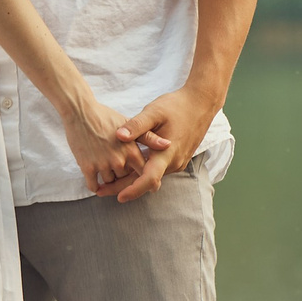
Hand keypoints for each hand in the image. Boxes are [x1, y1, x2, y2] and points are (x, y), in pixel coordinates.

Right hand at [62, 95, 145, 195]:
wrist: (80, 111)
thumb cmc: (106, 117)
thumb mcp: (131, 125)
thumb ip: (150, 138)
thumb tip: (168, 145)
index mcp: (131, 150)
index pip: (143, 173)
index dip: (143, 177)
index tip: (141, 179)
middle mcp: (119, 160)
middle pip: (125, 179)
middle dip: (123, 176)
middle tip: (119, 171)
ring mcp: (102, 164)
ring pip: (109, 182)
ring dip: (108, 180)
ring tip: (107, 171)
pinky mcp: (87, 166)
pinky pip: (93, 184)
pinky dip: (95, 185)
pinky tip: (97, 181)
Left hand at [105, 86, 220, 201]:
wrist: (201, 103)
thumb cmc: (177, 105)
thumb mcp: (154, 112)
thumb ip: (136, 125)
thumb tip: (117, 136)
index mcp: (167, 153)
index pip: (149, 179)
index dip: (133, 190)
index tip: (118, 197)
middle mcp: (173, 162)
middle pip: (146, 182)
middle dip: (124, 187)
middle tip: (100, 190)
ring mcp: (177, 162)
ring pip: (152, 176)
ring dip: (132, 180)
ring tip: (109, 180)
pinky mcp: (178, 159)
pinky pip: (158, 170)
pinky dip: (142, 173)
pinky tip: (128, 168)